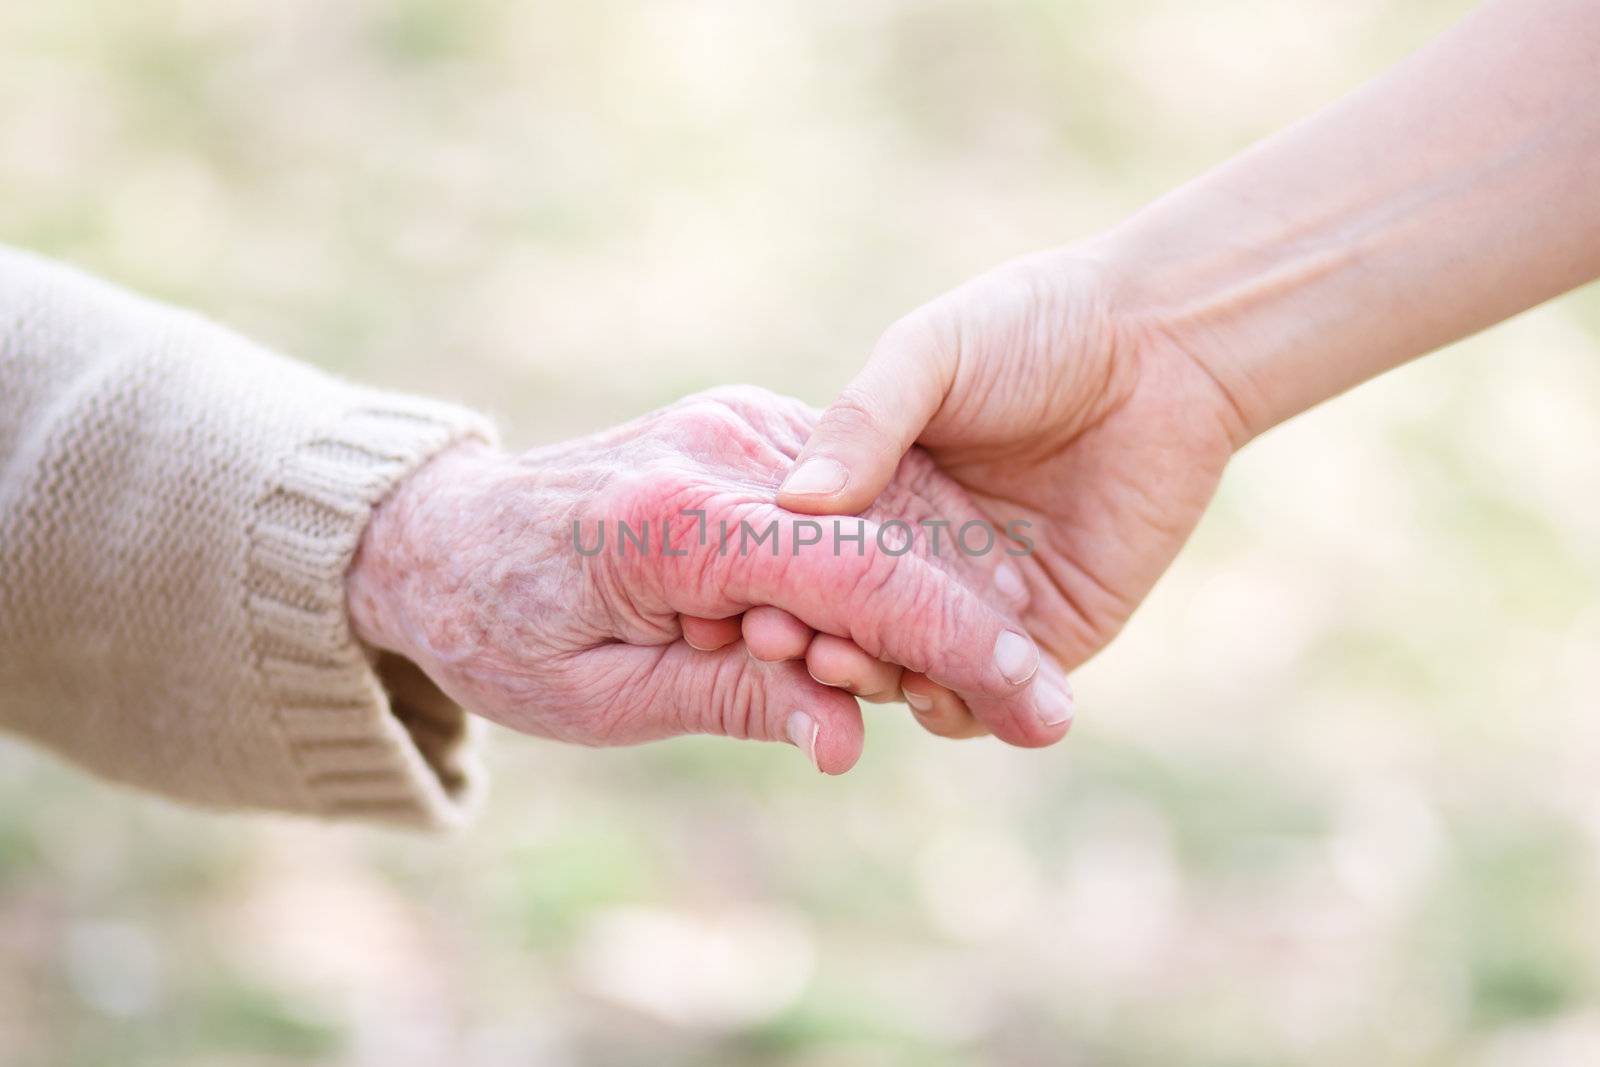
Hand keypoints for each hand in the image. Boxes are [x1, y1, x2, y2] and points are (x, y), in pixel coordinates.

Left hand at [345, 386, 1066, 773]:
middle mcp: (719, 453)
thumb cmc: (502, 629)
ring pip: (882, 512)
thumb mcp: (600, 698)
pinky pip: (851, 494)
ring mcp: (737, 425)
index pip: (856, 582)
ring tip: (1000, 682)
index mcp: (676, 522)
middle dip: (979, 632)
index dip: (959, 648)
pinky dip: (896, 557)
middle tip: (1050, 711)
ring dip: (944, 597)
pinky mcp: (745, 423)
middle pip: (889, 543)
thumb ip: (731, 701)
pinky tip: (924, 620)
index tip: (1044, 708)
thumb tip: (845, 740)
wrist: (440, 532)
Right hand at [777, 248, 1246, 730]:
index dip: (777, 584)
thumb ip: (862, 423)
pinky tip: (937, 688)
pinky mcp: (1051, 634)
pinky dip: (961, 706)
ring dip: (878, 680)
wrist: (1160, 344)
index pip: (810, 562)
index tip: (745, 598)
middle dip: (816, 643)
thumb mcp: (927, 356)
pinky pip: (995, 695)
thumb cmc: (1032, 327)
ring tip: (854, 666)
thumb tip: (793, 503)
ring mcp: (981, 603)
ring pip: (913, 672)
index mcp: (874, 496)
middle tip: (786, 645)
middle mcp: (919, 559)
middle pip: (851, 627)